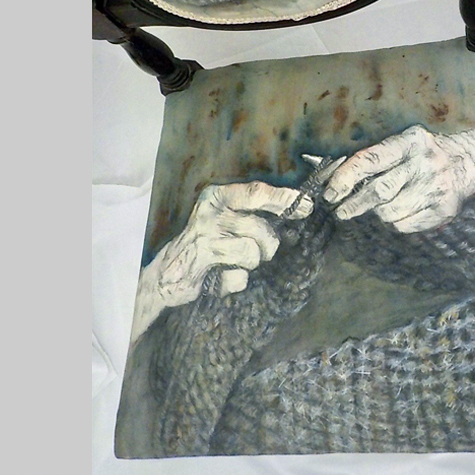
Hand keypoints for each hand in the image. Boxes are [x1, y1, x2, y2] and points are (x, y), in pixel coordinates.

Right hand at [130, 181, 311, 343]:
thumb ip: (255, 212)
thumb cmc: (206, 243)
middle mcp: (210, 213)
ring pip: (252, 253)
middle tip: (256, 252)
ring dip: (249, 264)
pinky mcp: (201, 265)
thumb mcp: (226, 217)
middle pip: (261, 229)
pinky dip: (234, 282)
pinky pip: (239, 278)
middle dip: (266, 245)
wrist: (167, 271)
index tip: (307, 205)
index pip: (257, 192)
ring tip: (232, 262)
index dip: (284, 199)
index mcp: (217, 196)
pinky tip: (219, 276)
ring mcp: (204, 239)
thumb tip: (298, 205)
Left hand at [322, 120, 474, 233]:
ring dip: (377, 213)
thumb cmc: (422, 153)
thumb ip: (372, 157)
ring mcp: (435, 188)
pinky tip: (400, 211)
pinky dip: (395, 222)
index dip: (346, 177)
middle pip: (379, 190)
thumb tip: (331, 177)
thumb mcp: (402, 143)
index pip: (370, 160)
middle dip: (354, 204)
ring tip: (378, 207)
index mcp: (410, 141)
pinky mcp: (443, 210)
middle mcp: (424, 163)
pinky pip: (405, 225)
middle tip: (341, 211)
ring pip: (390, 212)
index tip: (331, 192)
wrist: (467, 163)